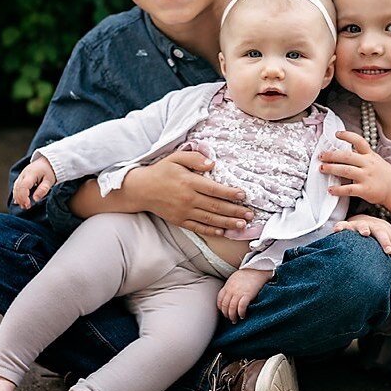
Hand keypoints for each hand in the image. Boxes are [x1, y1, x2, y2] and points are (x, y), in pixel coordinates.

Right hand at [13, 156, 55, 208]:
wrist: (48, 161)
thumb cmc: (50, 171)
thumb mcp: (50, 180)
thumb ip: (43, 189)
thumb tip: (35, 199)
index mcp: (31, 174)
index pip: (23, 186)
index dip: (24, 197)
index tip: (28, 205)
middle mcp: (23, 174)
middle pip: (17, 188)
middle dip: (20, 199)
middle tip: (26, 207)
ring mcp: (21, 175)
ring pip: (15, 188)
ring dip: (18, 198)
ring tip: (24, 206)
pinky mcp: (21, 178)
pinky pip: (16, 187)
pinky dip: (17, 194)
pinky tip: (19, 201)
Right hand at [125, 150, 252, 236]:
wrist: (140, 189)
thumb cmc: (161, 171)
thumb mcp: (176, 158)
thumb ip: (195, 158)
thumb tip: (212, 163)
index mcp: (189, 182)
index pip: (214, 189)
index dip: (230, 193)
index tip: (243, 195)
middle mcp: (188, 199)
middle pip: (216, 207)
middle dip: (235, 211)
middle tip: (250, 215)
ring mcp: (184, 212)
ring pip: (210, 220)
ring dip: (228, 223)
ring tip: (242, 225)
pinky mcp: (179, 221)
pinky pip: (198, 227)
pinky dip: (211, 231)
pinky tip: (223, 232)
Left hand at [217, 268, 272, 322]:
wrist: (257, 269)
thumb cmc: (247, 274)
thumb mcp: (234, 278)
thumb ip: (230, 287)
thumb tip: (229, 296)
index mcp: (227, 286)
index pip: (220, 299)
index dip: (221, 308)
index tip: (225, 312)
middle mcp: (231, 290)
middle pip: (225, 305)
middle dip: (226, 314)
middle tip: (230, 318)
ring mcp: (239, 292)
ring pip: (231, 308)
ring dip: (232, 316)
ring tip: (235, 320)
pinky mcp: (247, 295)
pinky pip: (241, 307)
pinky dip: (241, 313)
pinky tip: (242, 315)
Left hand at [320, 131, 390, 207]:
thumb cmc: (383, 174)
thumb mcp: (375, 160)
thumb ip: (361, 155)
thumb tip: (344, 151)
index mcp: (370, 155)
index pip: (359, 141)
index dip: (347, 136)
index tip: (337, 134)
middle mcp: (368, 164)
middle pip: (347, 156)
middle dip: (332, 155)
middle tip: (321, 156)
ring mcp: (366, 177)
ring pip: (346, 170)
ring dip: (332, 169)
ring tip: (322, 168)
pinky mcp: (365, 190)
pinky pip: (349, 189)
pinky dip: (338, 189)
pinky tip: (331, 189)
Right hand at [334, 214, 390, 271]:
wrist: (361, 220)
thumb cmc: (376, 235)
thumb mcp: (387, 241)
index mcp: (384, 231)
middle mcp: (373, 226)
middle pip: (381, 232)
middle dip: (385, 241)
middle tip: (389, 250)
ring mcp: (359, 225)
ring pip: (362, 225)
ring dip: (364, 228)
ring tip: (365, 233)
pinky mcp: (347, 225)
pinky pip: (343, 225)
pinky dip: (340, 227)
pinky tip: (337, 230)